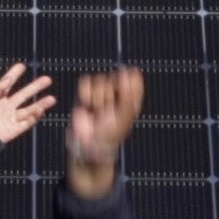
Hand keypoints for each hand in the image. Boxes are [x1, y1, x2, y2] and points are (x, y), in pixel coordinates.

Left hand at [0, 64, 56, 144]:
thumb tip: (8, 77)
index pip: (8, 84)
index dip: (14, 74)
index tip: (22, 66)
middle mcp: (6, 107)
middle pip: (23, 95)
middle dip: (35, 87)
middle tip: (47, 79)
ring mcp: (11, 118)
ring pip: (29, 109)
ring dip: (41, 104)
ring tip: (52, 99)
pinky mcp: (15, 129)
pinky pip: (27, 122)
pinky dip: (35, 117)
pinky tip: (42, 110)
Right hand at [66, 68, 143, 197]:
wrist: (87, 146)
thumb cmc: (109, 136)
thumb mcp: (124, 115)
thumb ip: (129, 93)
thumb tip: (129, 72)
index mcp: (130, 100)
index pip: (133, 80)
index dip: (130, 81)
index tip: (124, 90)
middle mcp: (116, 95)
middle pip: (114, 78)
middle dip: (109, 94)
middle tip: (108, 109)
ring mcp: (99, 94)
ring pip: (99, 79)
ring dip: (97, 96)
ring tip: (97, 110)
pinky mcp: (85, 95)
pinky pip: (85, 81)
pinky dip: (86, 92)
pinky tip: (87, 104)